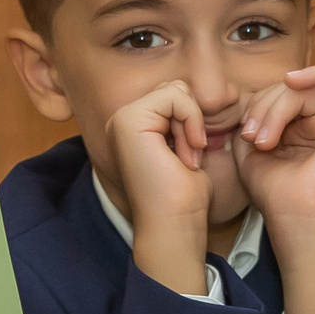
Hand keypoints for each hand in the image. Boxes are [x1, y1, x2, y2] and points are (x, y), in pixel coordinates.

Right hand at [105, 81, 224, 296]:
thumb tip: (189, 92)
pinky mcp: (129, 121)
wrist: (174, 225)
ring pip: (175, 90)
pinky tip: (187, 151)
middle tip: (190, 155)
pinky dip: (191, 120)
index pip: (173, 96)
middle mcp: (121, 122)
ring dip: (191, 123)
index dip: (192, 121)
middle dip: (191, 119)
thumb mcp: (186, 148)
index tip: (192, 156)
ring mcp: (121, 120)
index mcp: (132, 129)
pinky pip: (175, 96)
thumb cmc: (183, 197)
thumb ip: (180, 120)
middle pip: (173, 89)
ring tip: (186, 156)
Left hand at [236, 70, 314, 313]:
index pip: (279, 97)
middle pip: (291, 91)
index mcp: (302, 128)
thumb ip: (252, 120)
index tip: (244, 132)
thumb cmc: (275, 192)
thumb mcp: (251, 150)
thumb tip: (248, 100)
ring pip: (305, 90)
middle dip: (264, 106)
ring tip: (263, 138)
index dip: (258, 106)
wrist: (296, 218)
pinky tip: (291, 81)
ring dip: (277, 106)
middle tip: (252, 136)